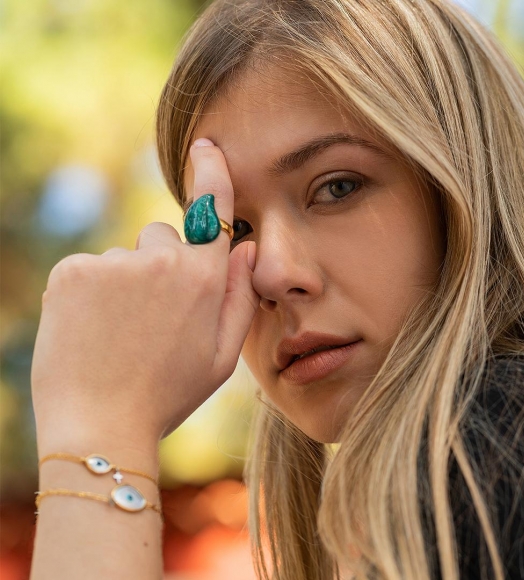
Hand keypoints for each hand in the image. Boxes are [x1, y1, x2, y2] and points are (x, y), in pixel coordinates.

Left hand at [31, 141, 258, 449]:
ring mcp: (112, 263)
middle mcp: (160, 260)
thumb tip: (247, 245)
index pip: (212, 209)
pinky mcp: (72, 271)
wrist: (100, 426)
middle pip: (162, 239)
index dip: (211, 172)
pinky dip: (92, 291)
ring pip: (124, 258)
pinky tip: (93, 330)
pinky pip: (90, 267)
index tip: (205, 146)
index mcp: (203, 279)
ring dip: (125, 284)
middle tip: (152, 321)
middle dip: (162, 267)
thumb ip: (240, 295)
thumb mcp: (222, 356)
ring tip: (119, 334)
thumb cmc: (168, 394)